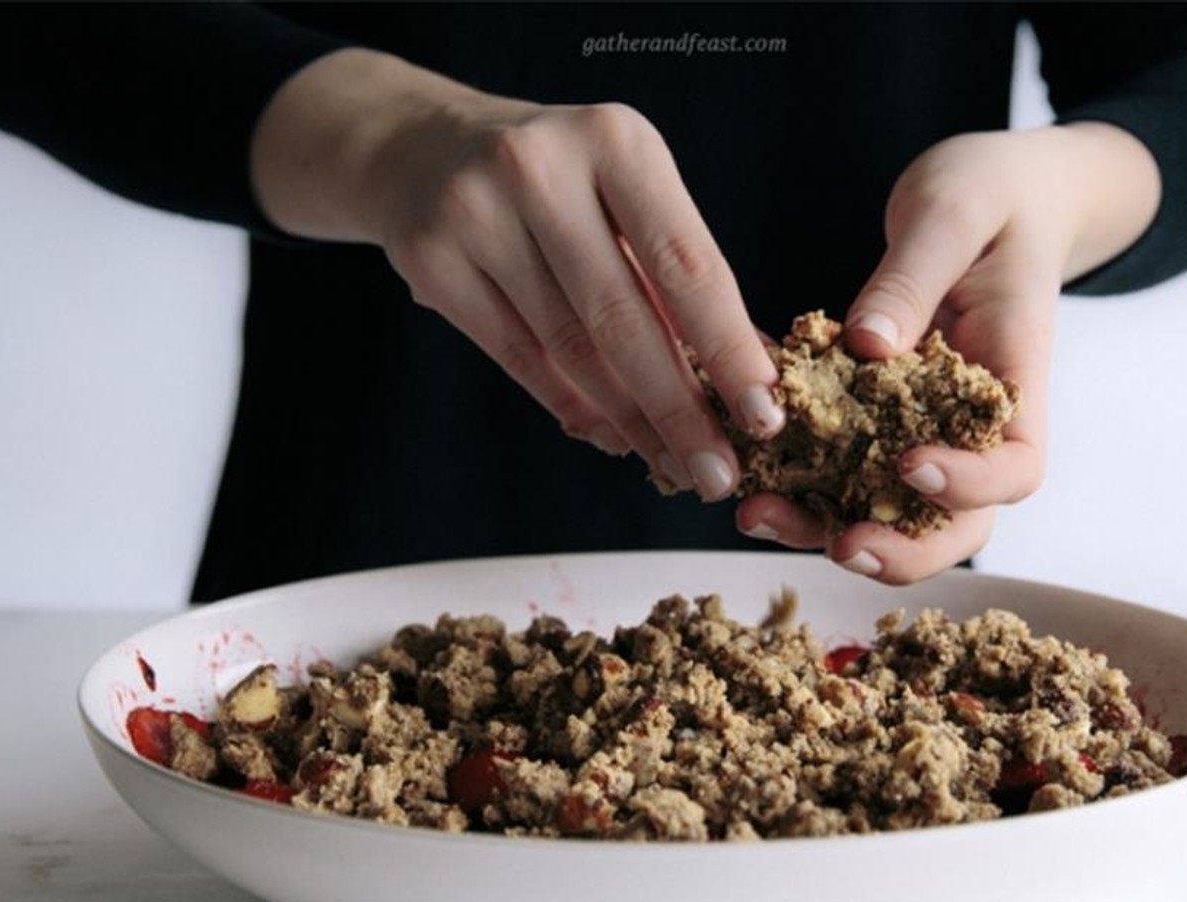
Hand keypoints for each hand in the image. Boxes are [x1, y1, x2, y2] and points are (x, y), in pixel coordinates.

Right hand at [251, 49, 783, 498]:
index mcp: (615, 142)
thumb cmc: (559, 182)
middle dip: (680, 411)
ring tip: (674, 465)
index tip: (763, 415)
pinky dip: (574, 408)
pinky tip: (614, 437)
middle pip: (623, 320)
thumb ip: (683, 278)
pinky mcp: (432, 261)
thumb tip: (756, 377)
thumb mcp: (628, 196)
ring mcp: (477, 214)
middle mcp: (541, 170)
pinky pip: (520, 359)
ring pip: (570, 351)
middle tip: (719, 475)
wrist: (423, 149)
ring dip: (631, 422)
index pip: (686, 265)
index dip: (728, 349)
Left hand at [736, 125, 1159, 582]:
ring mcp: (925, 430)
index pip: (1015, 465)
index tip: (911, 466)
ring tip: (758, 514)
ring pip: (889, 510)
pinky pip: (842, 470)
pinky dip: (798, 484)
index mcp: (1015, 379)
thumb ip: (913, 276)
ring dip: (827, 527)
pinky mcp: (877, 423)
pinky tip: (745, 475)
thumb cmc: (989, 194)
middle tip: (839, 547)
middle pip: (955, 523)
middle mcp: (972, 424)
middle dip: (899, 549)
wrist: (994, 198)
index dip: (970, 484)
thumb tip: (868, 347)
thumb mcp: (953, 212)